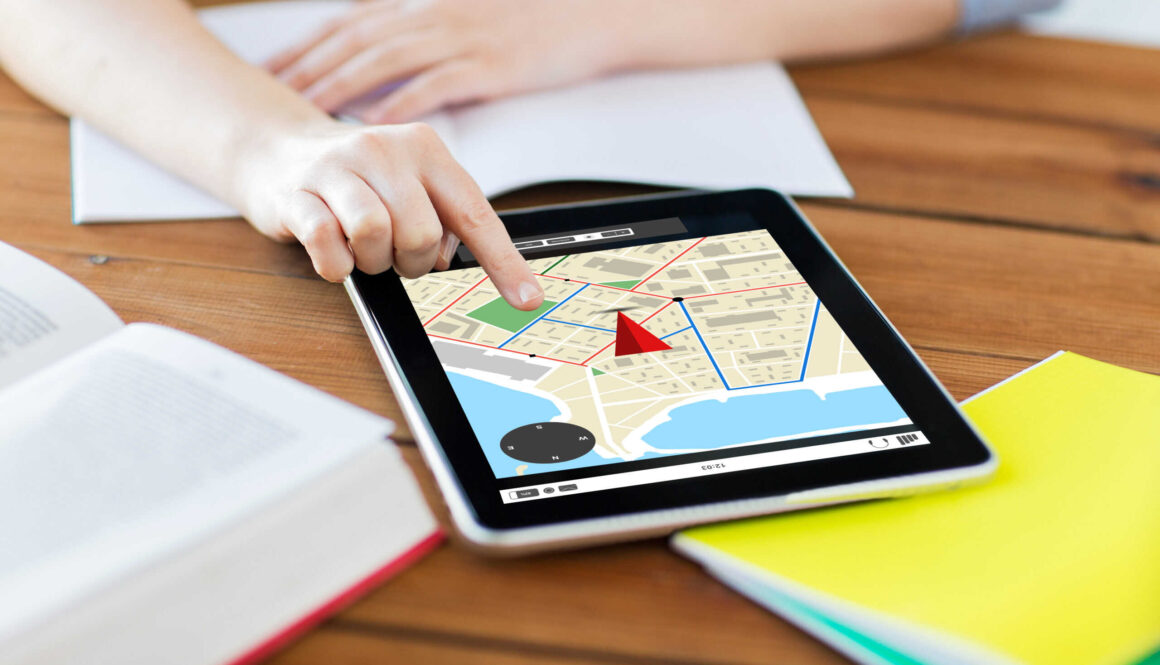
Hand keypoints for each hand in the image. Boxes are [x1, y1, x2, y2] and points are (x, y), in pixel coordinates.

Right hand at [238, 119, 543, 309]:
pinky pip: (327, 244)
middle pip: (421, 232)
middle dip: (411, 260)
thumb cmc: (360, 179)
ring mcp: (336, 168)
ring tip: (364, 248)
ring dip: (373, 261)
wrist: (279, 150)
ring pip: (374, 234)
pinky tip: (334, 251)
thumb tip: (458, 260)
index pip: (474, 213)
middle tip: (394, 253)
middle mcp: (384, 149)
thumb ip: (444, 217)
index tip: (527, 298)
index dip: (503, 262)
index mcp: (426, 149)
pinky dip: (336, 264)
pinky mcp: (296, 193)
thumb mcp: (412, 184)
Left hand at [266, 0, 629, 122]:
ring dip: (343, 85)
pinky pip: (436, 85)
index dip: (307, 46)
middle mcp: (433, 17)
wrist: (590, 16)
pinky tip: (376, 124)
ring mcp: (460, 39)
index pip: (349, 25)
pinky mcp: (489, 65)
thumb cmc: (528, 25)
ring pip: (386, 59)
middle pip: (355, 40)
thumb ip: (420, 38)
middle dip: (309, 66)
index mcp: (423, 9)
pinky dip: (402, 102)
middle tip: (270, 95)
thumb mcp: (464, 21)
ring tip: (308, 110)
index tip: (272, 70)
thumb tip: (379, 69)